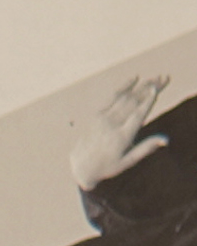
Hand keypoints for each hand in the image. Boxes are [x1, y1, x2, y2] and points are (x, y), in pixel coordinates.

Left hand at [73, 71, 174, 188]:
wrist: (80, 167)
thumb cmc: (107, 166)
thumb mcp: (126, 162)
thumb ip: (145, 148)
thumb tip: (166, 140)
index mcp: (120, 138)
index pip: (137, 116)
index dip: (147, 102)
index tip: (156, 90)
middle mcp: (111, 126)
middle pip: (133, 103)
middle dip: (149, 89)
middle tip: (163, 78)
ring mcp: (102, 119)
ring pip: (125, 98)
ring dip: (141, 87)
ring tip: (155, 78)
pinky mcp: (96, 115)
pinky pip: (112, 98)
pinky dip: (124, 87)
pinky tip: (135, 78)